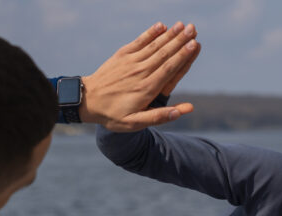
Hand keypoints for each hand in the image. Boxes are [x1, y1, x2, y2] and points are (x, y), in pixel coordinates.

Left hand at [80, 21, 200, 131]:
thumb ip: (159, 117)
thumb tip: (184, 111)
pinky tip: (161, 26)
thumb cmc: (112, 115)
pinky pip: (139, 42)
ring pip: (154, 46)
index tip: (195, 45)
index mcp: (146, 89)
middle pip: (164, 54)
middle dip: (180, 41)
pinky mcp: (121, 55)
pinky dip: (150, 33)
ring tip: (182, 25)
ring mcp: (130, 62)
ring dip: (169, 34)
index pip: (169, 69)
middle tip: (193, 29)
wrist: (86, 101)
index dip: (182, 56)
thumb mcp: (134, 123)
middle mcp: (140, 72)